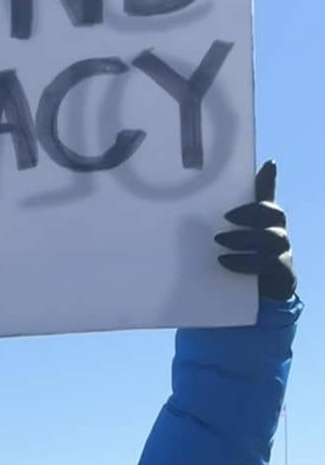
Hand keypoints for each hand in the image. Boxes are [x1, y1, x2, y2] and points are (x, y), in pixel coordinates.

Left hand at [216, 161, 295, 301]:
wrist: (249, 298)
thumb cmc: (233, 262)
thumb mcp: (218, 242)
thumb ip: (208, 226)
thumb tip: (183, 214)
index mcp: (264, 220)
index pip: (268, 195)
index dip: (269, 180)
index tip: (267, 165)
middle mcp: (276, 232)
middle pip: (274, 214)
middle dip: (252, 212)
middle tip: (226, 216)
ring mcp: (281, 251)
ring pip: (272, 238)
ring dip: (246, 238)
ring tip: (219, 241)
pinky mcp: (281, 272)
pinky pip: (269, 263)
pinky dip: (246, 262)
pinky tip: (225, 262)